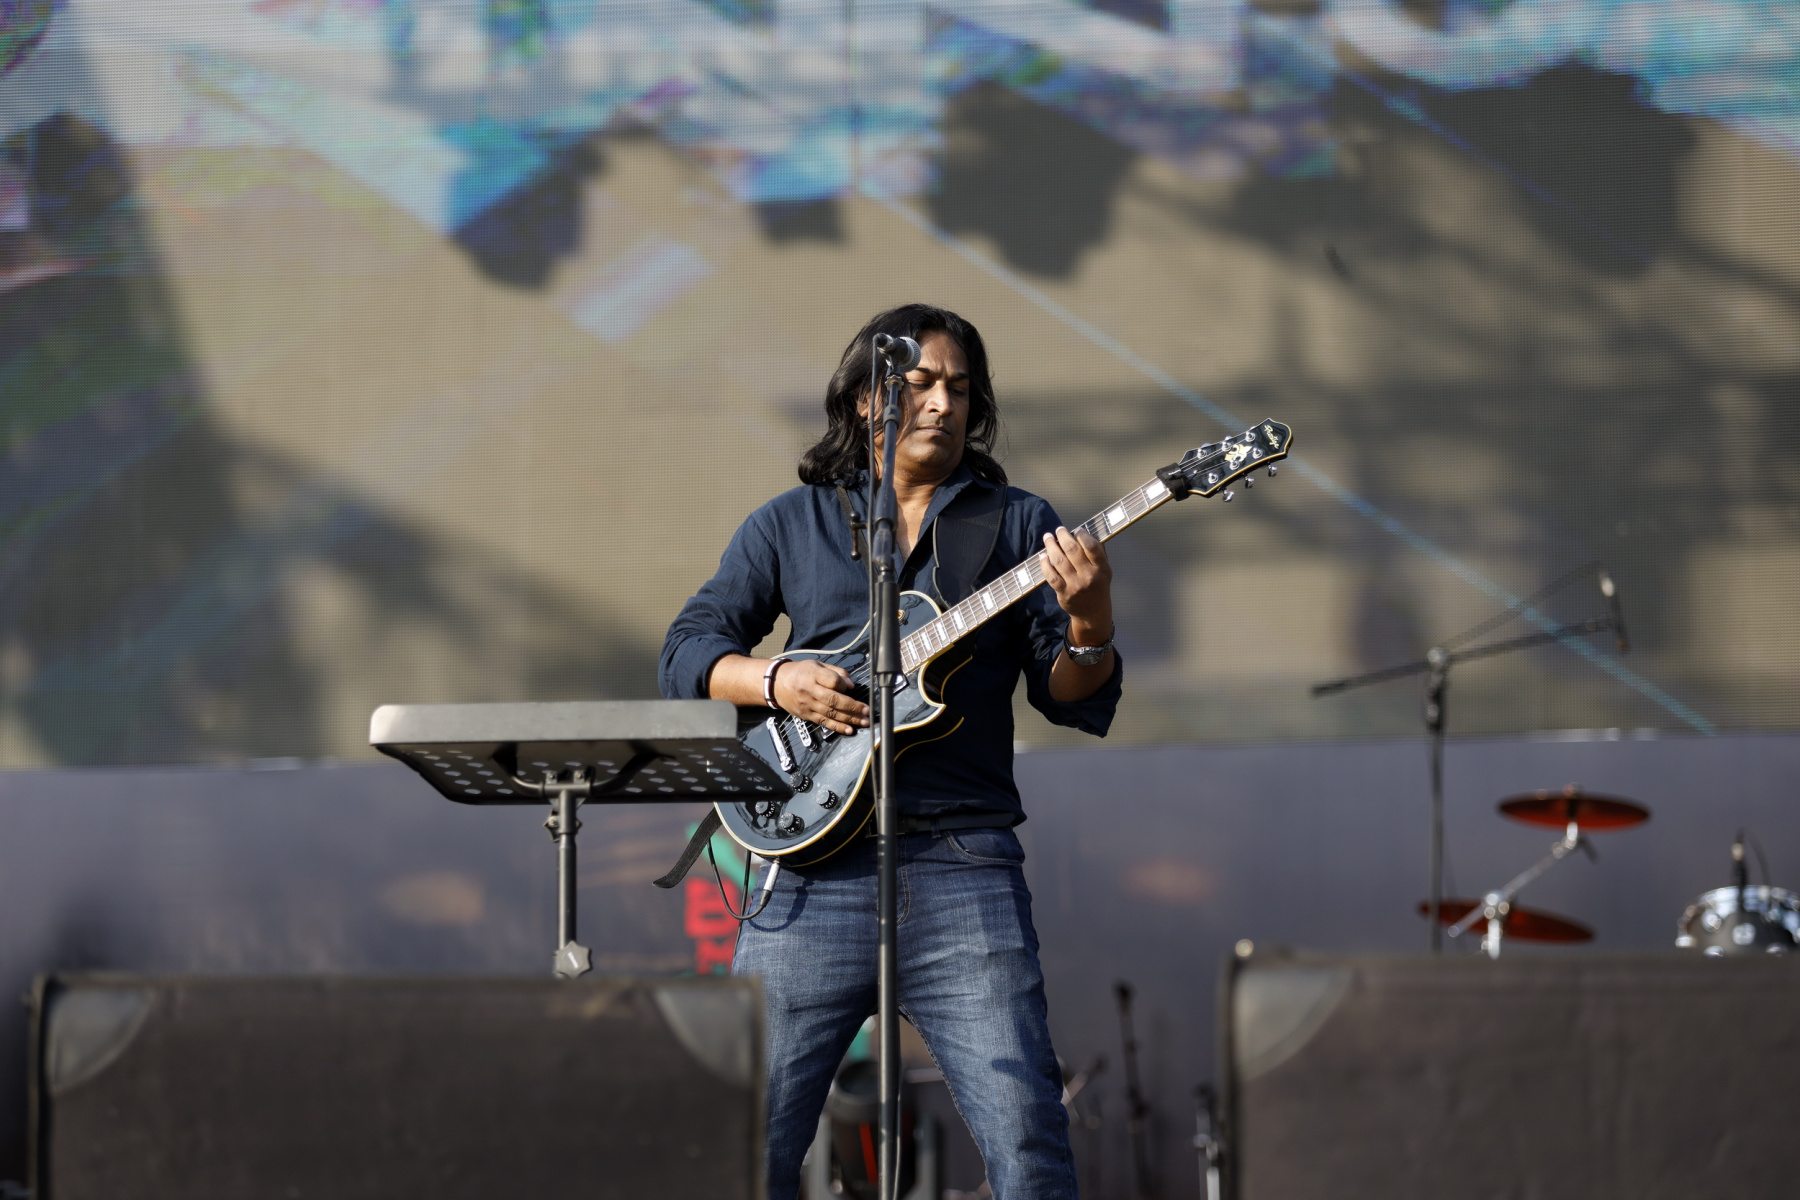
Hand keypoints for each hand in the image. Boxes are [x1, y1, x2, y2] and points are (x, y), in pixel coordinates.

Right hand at [773, 659, 868, 734]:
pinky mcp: (806, 715)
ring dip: (849, 719)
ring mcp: (808, 705)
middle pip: (833, 700)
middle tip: (867, 711)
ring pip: (831, 713)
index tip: (852, 687)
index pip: (831, 680)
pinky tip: (849, 729)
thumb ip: (835, 672)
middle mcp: (810, 690)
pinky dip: (837, 727)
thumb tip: (850, 684)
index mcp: (813, 674)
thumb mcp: (817, 664)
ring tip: (863, 721)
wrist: (777, 684)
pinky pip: (824, 722)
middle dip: (853, 706)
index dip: (844, 684)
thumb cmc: (800, 672)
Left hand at [1042, 526, 1112, 642]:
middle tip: (1058, 530)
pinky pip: (1051, 575)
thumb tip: (1084, 534)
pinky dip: (1045, 564)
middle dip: (1063, 537)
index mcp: (1102, 568)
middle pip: (1073, 551)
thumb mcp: (1105, 570)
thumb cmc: (1098, 586)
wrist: (1093, 613)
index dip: (1082, 535)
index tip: (1077, 530)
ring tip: (1048, 538)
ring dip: (1051, 546)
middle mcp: (1089, 576)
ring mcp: (1076, 585)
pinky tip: (1043, 556)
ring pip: (1059, 561)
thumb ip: (1098, 553)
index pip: (1092, 547)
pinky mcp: (1064, 593)